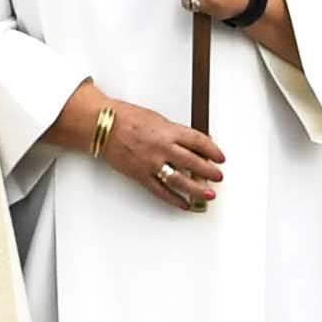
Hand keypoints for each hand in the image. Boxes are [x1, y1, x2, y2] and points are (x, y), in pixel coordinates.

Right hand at [92, 96, 223, 212]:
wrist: (102, 126)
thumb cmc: (125, 117)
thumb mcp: (156, 118)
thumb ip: (173, 132)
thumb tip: (189, 143)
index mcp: (168, 131)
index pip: (198, 141)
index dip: (213, 150)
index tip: (220, 157)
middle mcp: (162, 148)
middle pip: (194, 163)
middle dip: (209, 171)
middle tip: (218, 176)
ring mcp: (151, 163)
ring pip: (180, 180)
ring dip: (197, 189)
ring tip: (209, 194)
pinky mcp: (140, 175)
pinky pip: (160, 191)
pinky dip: (173, 199)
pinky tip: (183, 203)